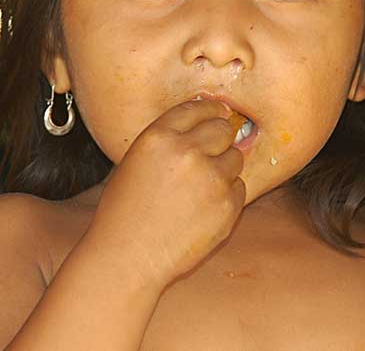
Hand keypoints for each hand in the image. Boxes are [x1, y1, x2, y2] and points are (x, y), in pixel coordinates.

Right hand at [85, 99, 246, 285]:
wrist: (129, 257)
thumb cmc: (125, 212)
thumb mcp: (135, 161)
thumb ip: (168, 141)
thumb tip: (202, 126)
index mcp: (160, 136)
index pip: (197, 108)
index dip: (211, 110)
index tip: (218, 112)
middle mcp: (188, 152)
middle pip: (222, 128)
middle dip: (220, 137)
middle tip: (212, 151)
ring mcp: (211, 179)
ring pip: (236, 158)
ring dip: (224, 168)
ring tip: (200, 189)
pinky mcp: (228, 206)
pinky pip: (239, 188)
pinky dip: (227, 195)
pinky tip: (204, 209)